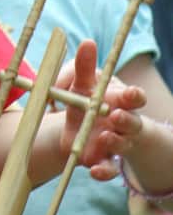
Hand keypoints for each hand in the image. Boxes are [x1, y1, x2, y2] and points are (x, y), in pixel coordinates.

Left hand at [59, 40, 145, 178]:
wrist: (79, 131)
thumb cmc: (87, 101)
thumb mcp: (83, 84)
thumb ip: (84, 67)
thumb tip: (87, 42)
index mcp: (121, 102)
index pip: (135, 98)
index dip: (134, 96)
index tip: (131, 94)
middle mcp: (123, 123)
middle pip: (132, 122)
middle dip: (127, 119)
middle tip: (117, 115)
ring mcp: (116, 143)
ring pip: (122, 145)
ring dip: (116, 142)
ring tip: (105, 136)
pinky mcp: (104, 161)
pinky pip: (108, 169)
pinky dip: (103, 172)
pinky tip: (93, 171)